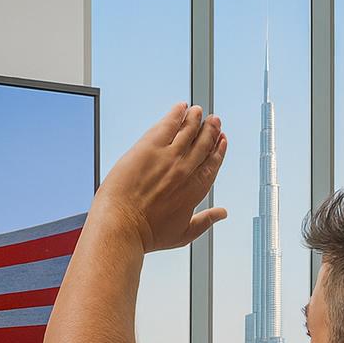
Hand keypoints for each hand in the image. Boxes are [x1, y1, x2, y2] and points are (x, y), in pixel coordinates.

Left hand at [92, 103, 227, 252]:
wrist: (121, 226)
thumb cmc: (147, 235)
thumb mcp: (182, 234)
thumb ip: (205, 222)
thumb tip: (222, 214)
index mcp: (196, 189)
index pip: (213, 163)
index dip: (219, 149)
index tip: (222, 140)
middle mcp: (187, 169)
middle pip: (204, 142)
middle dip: (211, 130)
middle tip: (214, 121)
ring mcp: (169, 156)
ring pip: (189, 129)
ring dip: (195, 118)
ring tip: (198, 112)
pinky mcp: (150, 146)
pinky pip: (168, 123)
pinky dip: (176, 113)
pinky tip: (180, 107)